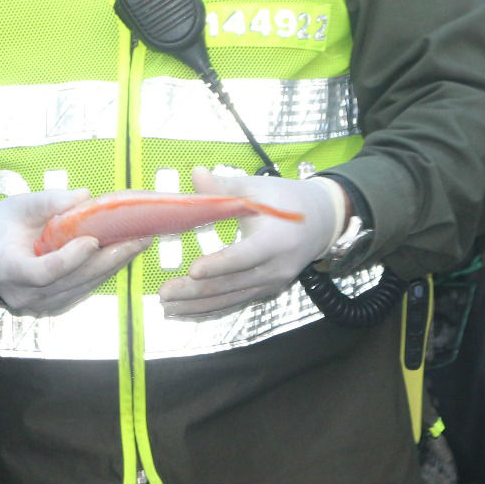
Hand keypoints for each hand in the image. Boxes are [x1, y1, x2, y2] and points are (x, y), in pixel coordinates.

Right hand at [0, 189, 148, 316]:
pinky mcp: (54, 305)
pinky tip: (123, 254)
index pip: (43, 272)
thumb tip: (84, 196)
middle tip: (137, 238)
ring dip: (112, 266)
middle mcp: (23, 295)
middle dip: (107, 260)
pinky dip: (103, 272)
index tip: (93, 240)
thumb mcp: (17, 205)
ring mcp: (39, 305)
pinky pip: (83, 289)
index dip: (69, 259)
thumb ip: (48, 200)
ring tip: (139, 242)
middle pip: (71, 282)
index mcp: (7, 269)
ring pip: (82, 288)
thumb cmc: (1, 224)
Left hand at [158, 168, 338, 318]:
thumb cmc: (284, 200)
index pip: (245, 256)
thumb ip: (224, 186)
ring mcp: (271, 284)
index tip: (193, 270)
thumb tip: (196, 174)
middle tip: (164, 293)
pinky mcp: (265, 290)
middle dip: (196, 291)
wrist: (320, 222)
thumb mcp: (256, 188)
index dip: (219, 264)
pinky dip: (210, 308)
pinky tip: (187, 311)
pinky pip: (235, 302)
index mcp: (276, 240)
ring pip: (231, 298)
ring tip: (167, 308)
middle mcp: (276, 268)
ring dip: (198, 305)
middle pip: (232, 284)